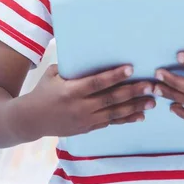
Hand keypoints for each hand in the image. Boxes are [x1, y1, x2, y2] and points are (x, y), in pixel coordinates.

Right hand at [25, 64, 155, 137]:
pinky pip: (110, 123)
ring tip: (152, 102)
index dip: (115, 76)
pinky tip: (139, 115)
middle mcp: (80, 107)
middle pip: (111, 99)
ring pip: (115, 114)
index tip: (131, 68)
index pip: (97, 83)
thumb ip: (71, 69)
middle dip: (133, 92)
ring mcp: (85, 120)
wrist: (31, 120)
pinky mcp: (87, 129)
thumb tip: (90, 55)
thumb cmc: (42, 92)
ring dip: (135, 107)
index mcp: (71, 91)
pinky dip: (125, 119)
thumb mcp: (52, 75)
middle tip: (151, 86)